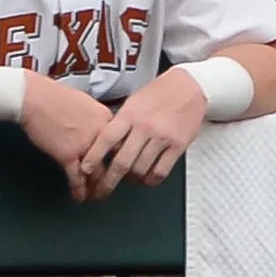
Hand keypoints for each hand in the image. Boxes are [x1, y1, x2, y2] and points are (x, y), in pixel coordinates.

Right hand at [19, 71, 117, 201]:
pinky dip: (79, 190)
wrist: (34, 98)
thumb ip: (99, 121)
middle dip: (117, 177)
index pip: (124, 144)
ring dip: (99, 188)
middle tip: (115, 185)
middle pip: (116, 162)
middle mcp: (102, 135)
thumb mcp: (88, 104)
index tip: (125, 167)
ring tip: (99, 196)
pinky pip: (76, 178)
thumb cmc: (57, 98)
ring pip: (98, 174)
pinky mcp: (68, 155)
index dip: (126, 158)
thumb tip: (102, 132)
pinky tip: (79, 198)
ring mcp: (86, 146)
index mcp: (109, 121)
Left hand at [79, 68, 209, 199]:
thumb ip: (120, 123)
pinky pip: (161, 171)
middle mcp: (144, 127)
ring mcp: (162, 137)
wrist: (190, 86)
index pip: (106, 140)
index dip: (93, 158)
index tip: (85, 171)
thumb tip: (106, 146)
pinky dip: (151, 180)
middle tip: (102, 190)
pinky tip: (147, 178)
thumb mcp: (133, 102)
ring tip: (129, 179)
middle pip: (122, 162)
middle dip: (109, 181)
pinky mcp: (178, 145)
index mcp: (129, 115)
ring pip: (141, 169)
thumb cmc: (159, 93)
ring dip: (132, 180)